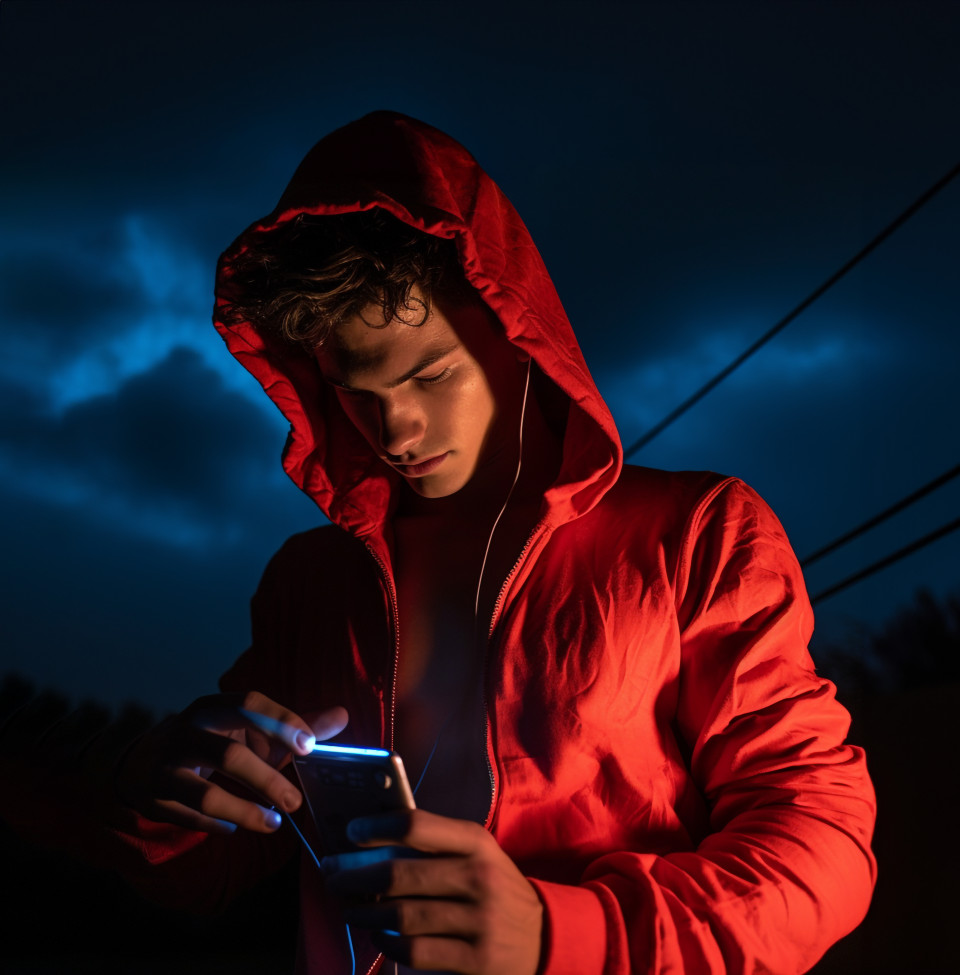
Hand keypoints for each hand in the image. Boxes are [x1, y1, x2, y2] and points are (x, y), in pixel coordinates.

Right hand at [114, 691, 347, 833]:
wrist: (143, 761)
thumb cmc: (214, 741)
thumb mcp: (249, 730)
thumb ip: (294, 725)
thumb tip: (342, 716)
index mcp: (213, 707)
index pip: (247, 704)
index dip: (280, 722)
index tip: (309, 746)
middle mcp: (186, 731)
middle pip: (228, 756)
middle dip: (267, 782)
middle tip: (296, 801)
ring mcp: (166, 766)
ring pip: (205, 795)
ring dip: (244, 812)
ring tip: (273, 824)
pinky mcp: (155, 798)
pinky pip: (190, 818)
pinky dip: (218, 825)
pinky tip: (236, 829)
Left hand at [322, 809, 542, 973]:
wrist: (545, 936)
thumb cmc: (495, 888)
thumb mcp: (478, 855)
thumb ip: (435, 845)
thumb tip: (370, 842)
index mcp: (476, 842)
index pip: (416, 826)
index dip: (376, 827)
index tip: (351, 832)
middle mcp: (478, 877)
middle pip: (398, 874)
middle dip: (354, 876)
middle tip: (333, 876)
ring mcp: (478, 921)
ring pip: (401, 915)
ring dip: (364, 913)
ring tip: (349, 908)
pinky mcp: (475, 960)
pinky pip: (414, 951)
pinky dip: (388, 943)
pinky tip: (381, 936)